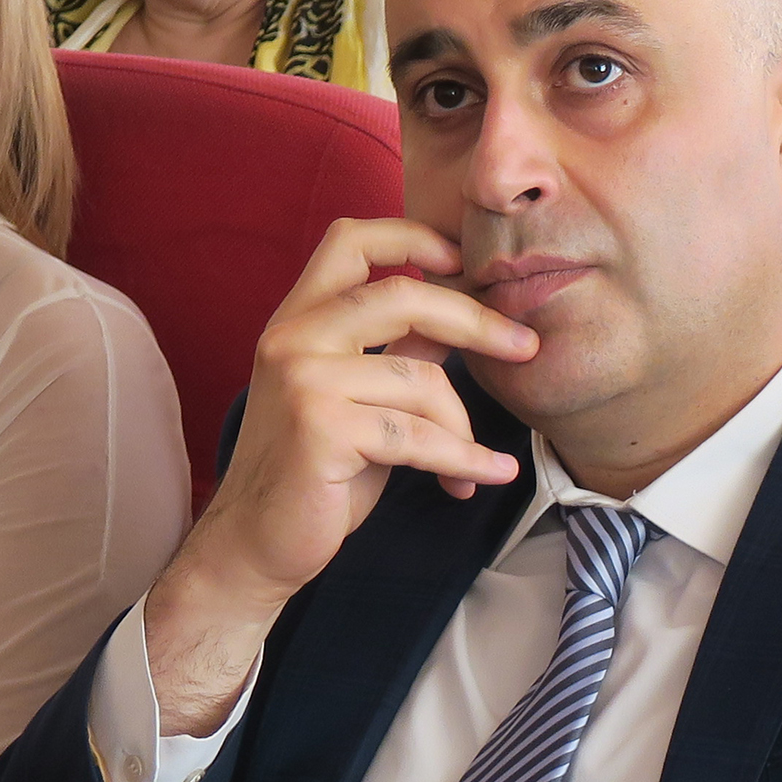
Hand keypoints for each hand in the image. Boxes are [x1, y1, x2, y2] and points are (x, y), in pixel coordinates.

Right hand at [141, 218, 535, 735]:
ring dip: (463, 428)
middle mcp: (293, 337)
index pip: (352, 239)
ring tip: (476, 463)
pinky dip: (465, 459)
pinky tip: (488, 474)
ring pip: (422, 380)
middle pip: (405, 295)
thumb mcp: (357, 397)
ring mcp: (304, 380)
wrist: (255, 545)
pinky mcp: (322, 428)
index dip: (414, 236)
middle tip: (526, 347)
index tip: (466, 261)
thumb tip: (462, 315)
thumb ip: (396, 351)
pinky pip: (419, 437)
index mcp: (298, 318)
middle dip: (477, 320)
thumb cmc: (314, 473)